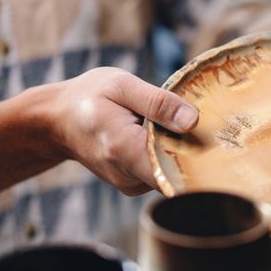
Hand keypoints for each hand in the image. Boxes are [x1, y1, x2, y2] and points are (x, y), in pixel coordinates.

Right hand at [40, 67, 198, 194]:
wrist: (57, 120)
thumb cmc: (88, 97)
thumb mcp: (122, 86)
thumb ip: (158, 103)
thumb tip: (193, 120)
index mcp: (125, 149)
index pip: (174, 172)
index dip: (199, 158)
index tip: (213, 139)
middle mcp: (128, 176)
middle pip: (178, 172)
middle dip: (193, 149)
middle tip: (199, 121)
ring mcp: (130, 184)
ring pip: (171, 172)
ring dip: (177, 149)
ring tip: (168, 123)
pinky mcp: (133, 184)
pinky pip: (161, 172)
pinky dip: (166, 154)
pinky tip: (159, 135)